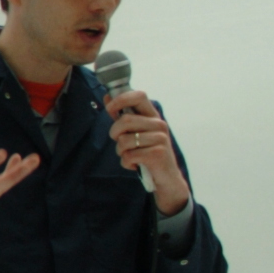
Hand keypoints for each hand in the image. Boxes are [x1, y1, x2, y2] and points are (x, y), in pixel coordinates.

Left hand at [105, 90, 191, 213]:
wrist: (166, 178)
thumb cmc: (147, 152)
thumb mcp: (136, 132)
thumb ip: (123, 115)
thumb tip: (107, 95)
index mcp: (153, 116)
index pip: (139, 96)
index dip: (120, 99)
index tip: (109, 109)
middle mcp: (159, 124)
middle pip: (125, 120)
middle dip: (114, 133)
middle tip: (120, 141)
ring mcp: (160, 139)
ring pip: (124, 140)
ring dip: (121, 151)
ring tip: (131, 155)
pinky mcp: (157, 154)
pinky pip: (128, 156)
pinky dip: (126, 163)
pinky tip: (136, 164)